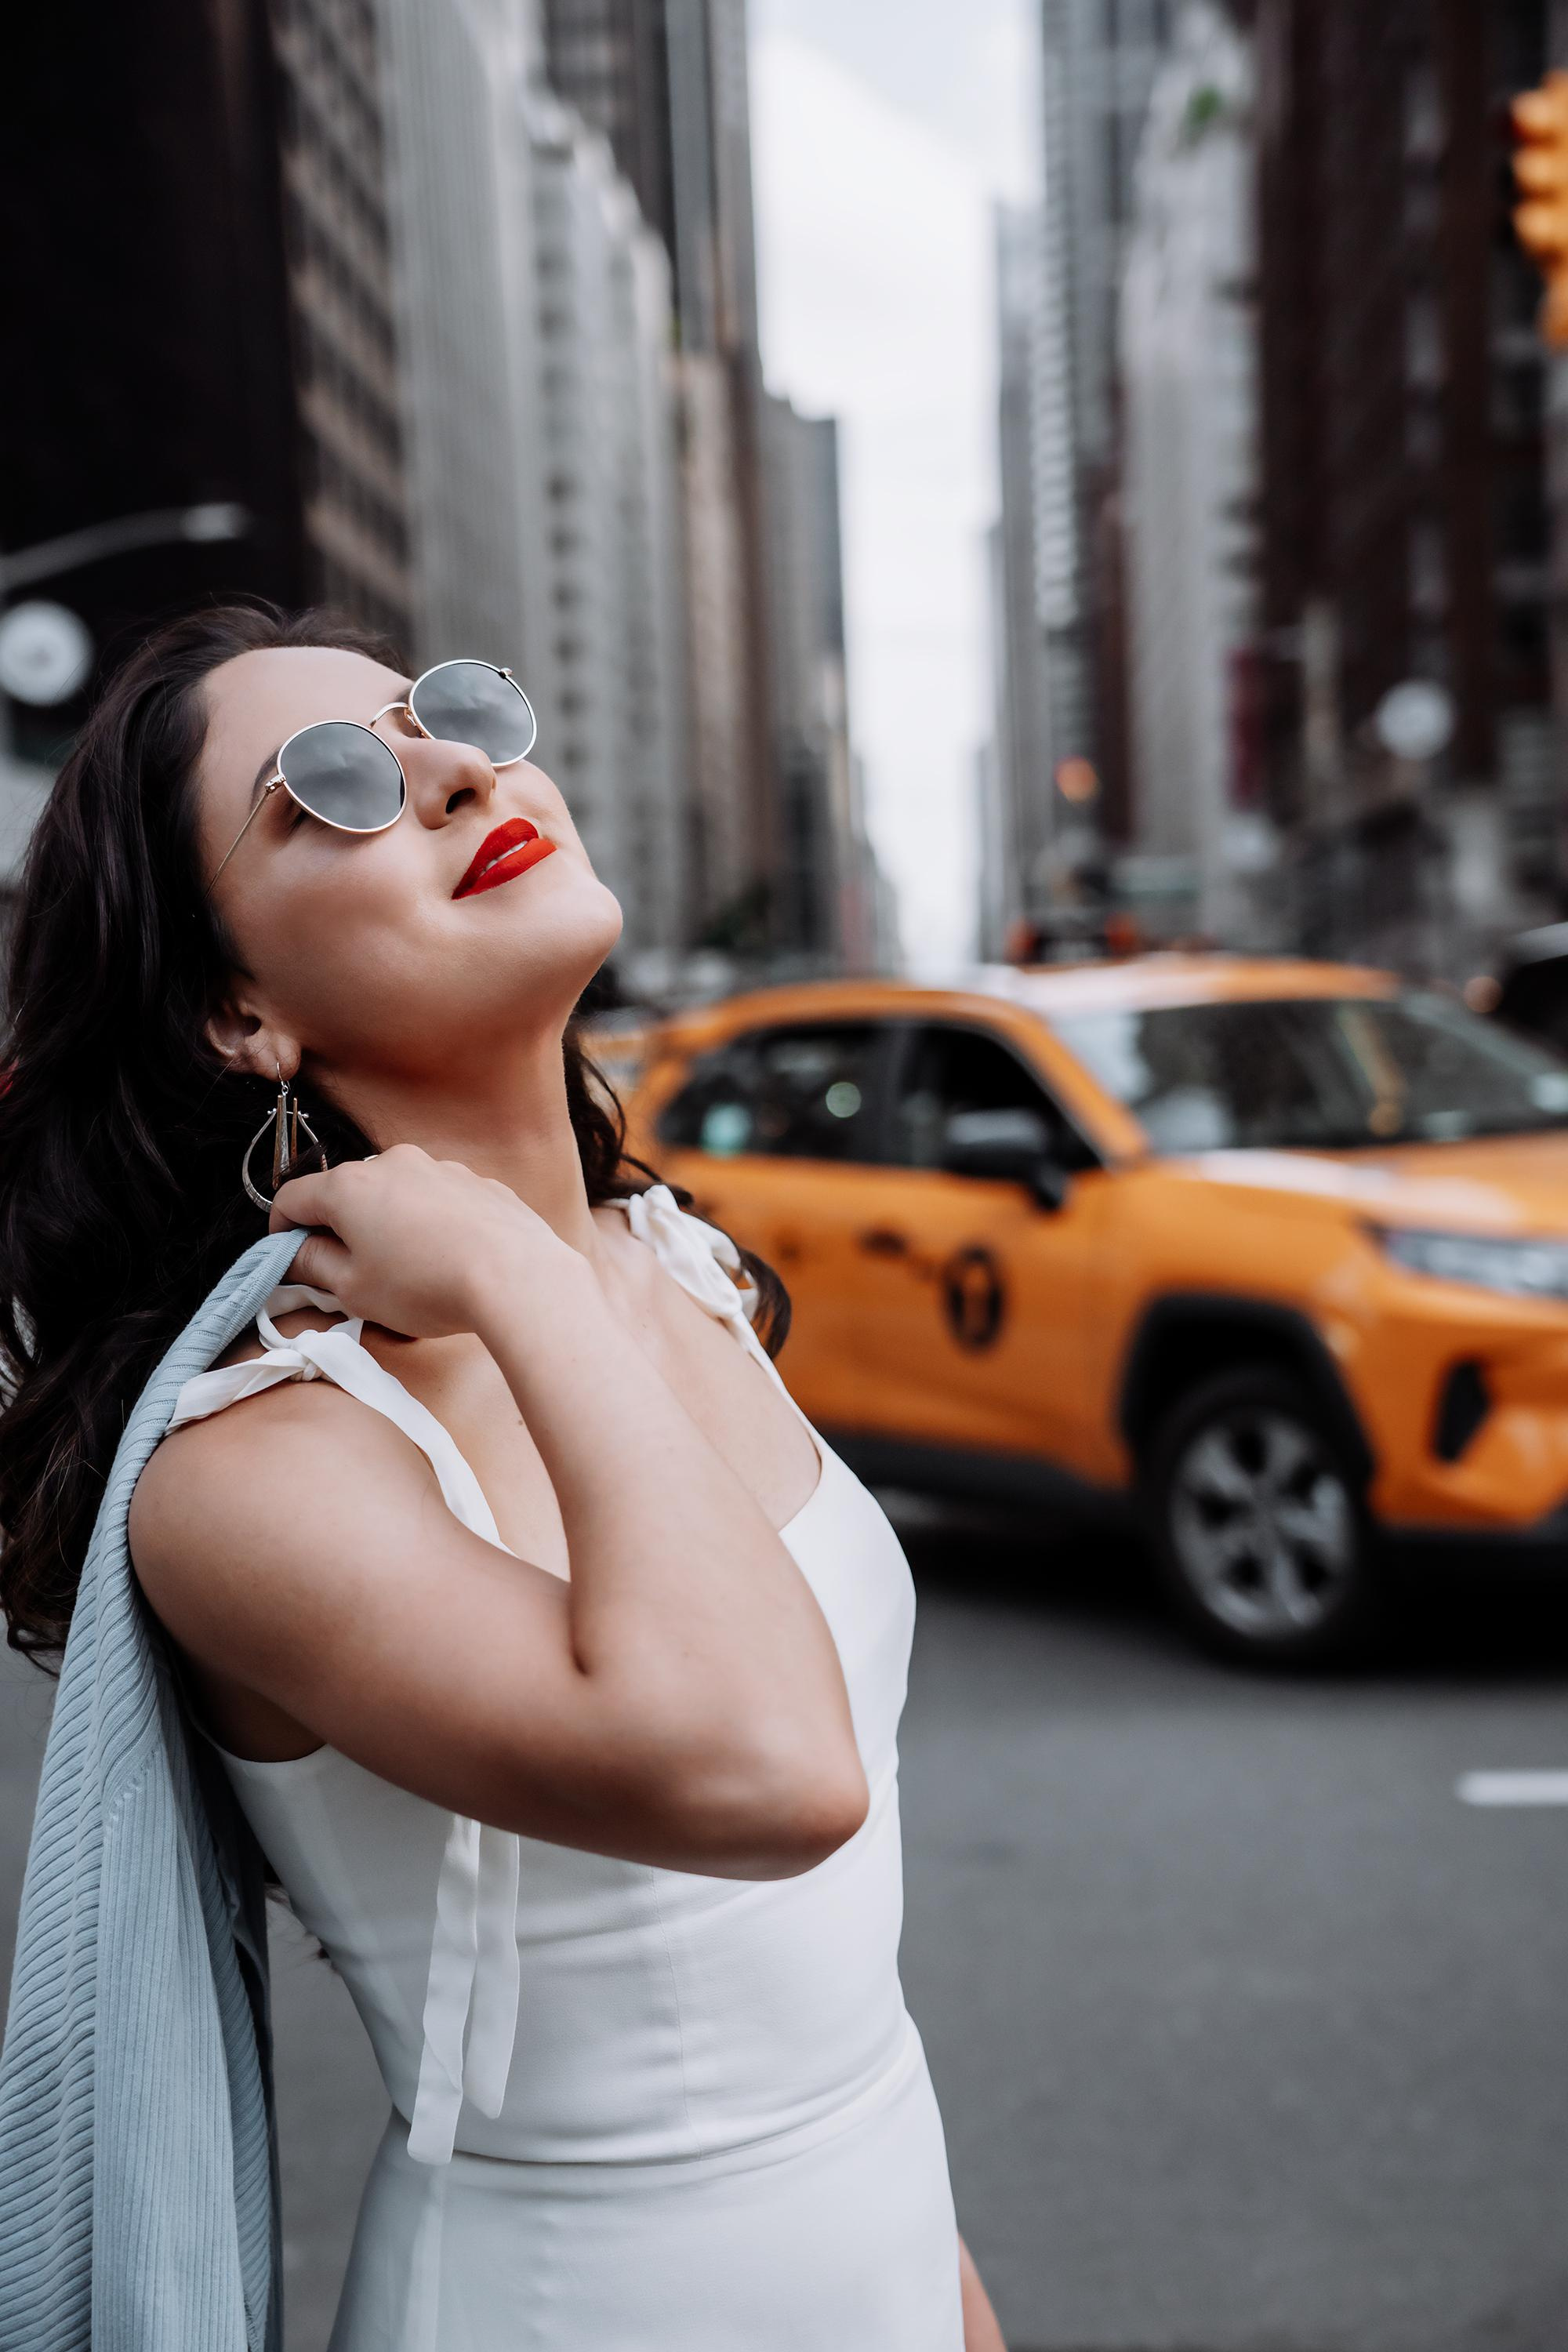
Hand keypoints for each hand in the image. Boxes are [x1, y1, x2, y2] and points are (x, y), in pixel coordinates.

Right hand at [270, 1145, 575, 1337]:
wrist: (516, 1276)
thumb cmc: (427, 1285)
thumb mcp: (354, 1289)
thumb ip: (314, 1266)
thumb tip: (296, 1253)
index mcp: (349, 1186)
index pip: (293, 1198)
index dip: (282, 1230)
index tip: (288, 1256)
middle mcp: (392, 1163)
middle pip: (347, 1193)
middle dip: (340, 1229)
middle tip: (348, 1273)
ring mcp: (440, 1168)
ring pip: (396, 1195)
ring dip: (388, 1225)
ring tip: (407, 1271)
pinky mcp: (477, 1182)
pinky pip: (438, 1201)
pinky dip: (431, 1224)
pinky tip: (447, 1259)